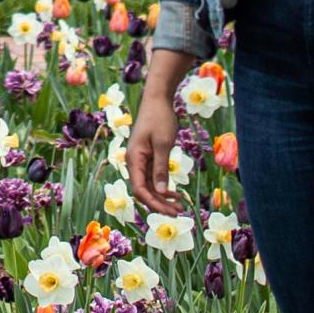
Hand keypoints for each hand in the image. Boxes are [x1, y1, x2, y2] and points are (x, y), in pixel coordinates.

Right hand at [124, 90, 181, 221]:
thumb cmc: (159, 118)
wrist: (157, 99)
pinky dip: (163, 187)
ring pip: (149, 186)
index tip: (170, 211)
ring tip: (179, 206)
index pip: (140, 190)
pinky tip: (175, 194)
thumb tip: (162, 193)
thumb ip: (161, 169)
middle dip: (160, 204)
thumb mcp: (163, 144)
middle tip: (178, 213)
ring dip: (163, 198)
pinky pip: (153, 178)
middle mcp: (135, 163)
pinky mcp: (148, 158)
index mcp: (134, 159)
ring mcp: (141, 161)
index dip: (154, 203)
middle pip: (144, 191)